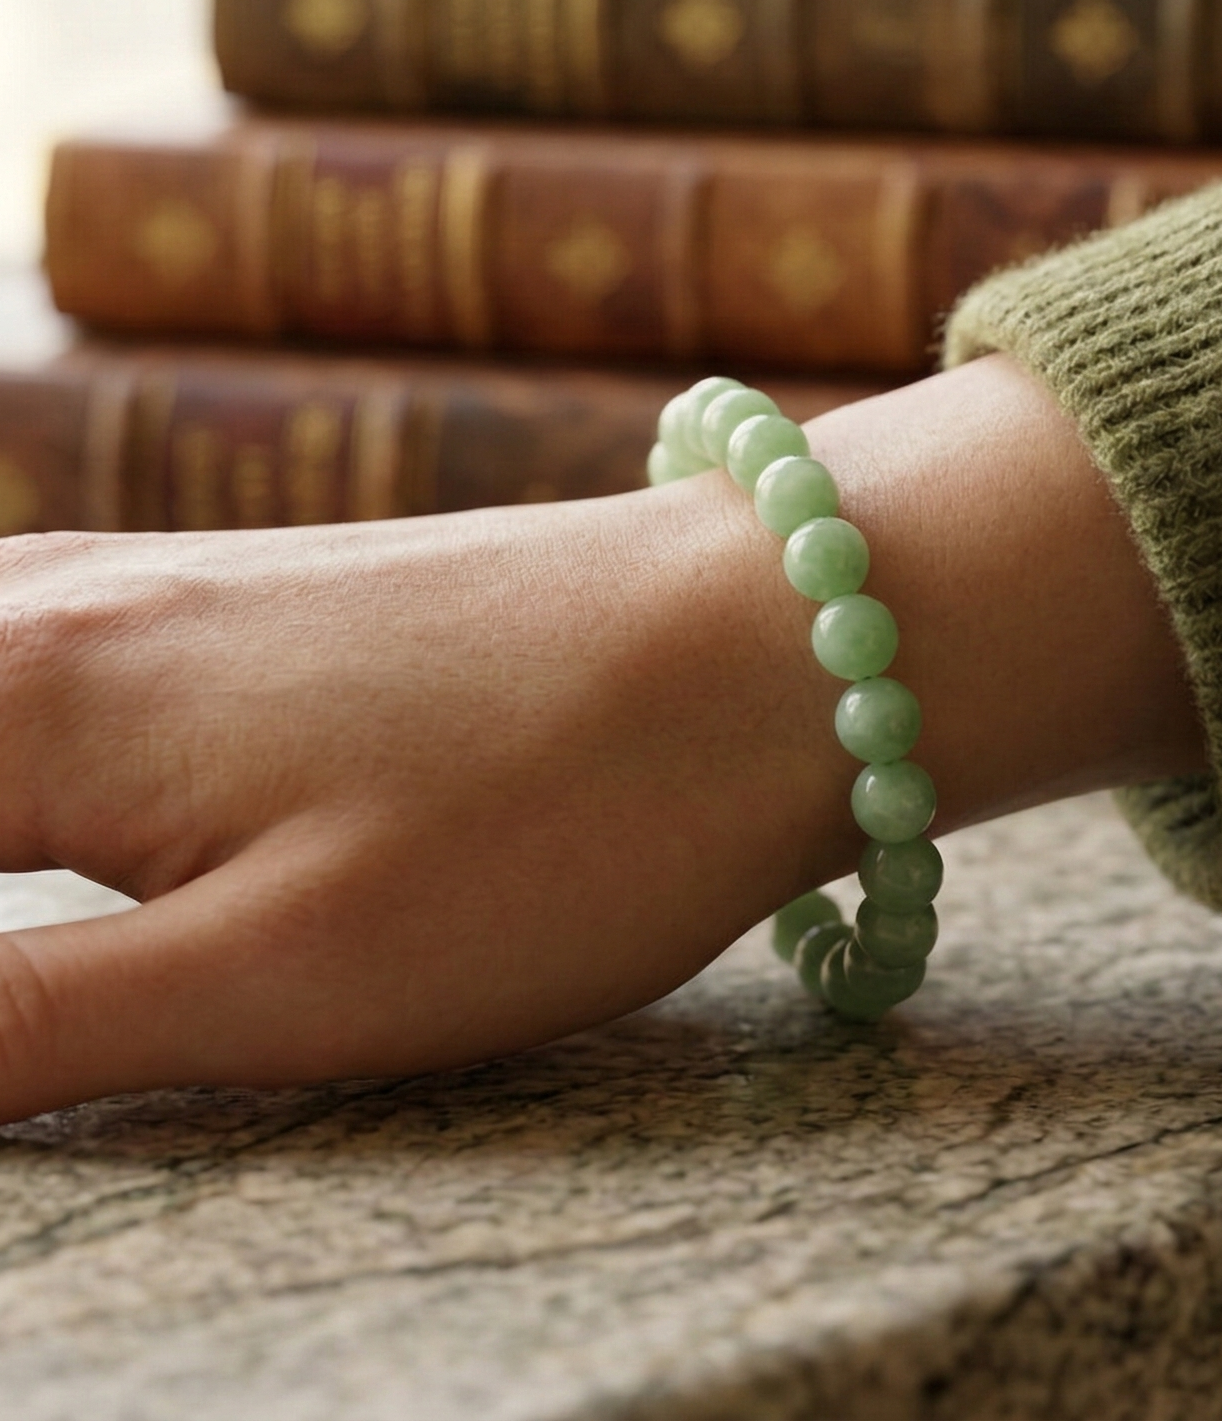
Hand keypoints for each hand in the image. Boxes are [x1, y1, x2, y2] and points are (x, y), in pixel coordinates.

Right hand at [0, 356, 1201, 1119]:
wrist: (762, 643)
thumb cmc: (552, 821)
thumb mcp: (269, 979)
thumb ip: (13, 1022)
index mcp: (29, 695)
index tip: (54, 1028)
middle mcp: (64, 600)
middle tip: (60, 1010)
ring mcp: (168, 577)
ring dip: (15, 825)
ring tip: (64, 945)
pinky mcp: (256, 595)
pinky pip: (59, 660)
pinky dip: (38, 750)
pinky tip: (78, 806)